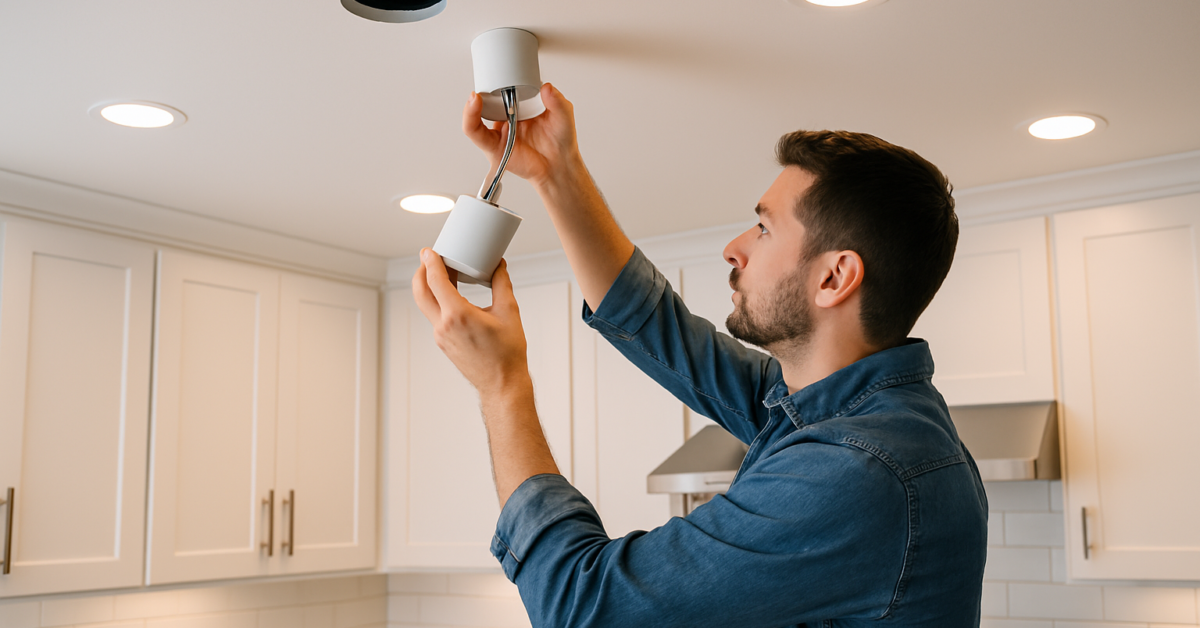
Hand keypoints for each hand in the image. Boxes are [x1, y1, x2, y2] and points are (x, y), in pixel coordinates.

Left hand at [411, 248, 529, 396]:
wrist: (502, 384)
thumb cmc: (507, 354)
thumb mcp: (509, 312)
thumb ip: (501, 284)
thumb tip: (499, 266)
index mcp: (458, 315)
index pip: (436, 281)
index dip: (431, 262)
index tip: (429, 250)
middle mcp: (444, 326)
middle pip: (420, 292)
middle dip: (420, 271)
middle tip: (427, 257)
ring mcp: (441, 336)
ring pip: (426, 305)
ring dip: (429, 286)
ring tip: (442, 273)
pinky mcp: (443, 343)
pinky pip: (435, 316)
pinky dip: (438, 301)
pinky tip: (450, 295)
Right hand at [463, 83, 582, 188]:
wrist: (559, 167)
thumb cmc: (560, 142)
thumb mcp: (563, 115)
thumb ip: (557, 101)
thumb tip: (546, 87)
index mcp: (520, 106)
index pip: (503, 88)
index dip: (497, 79)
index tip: (498, 71)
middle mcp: (507, 117)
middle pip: (486, 100)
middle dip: (482, 89)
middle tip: (487, 83)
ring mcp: (499, 131)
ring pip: (475, 116)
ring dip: (472, 105)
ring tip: (476, 97)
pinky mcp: (493, 147)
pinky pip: (475, 133)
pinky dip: (470, 119)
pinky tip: (474, 108)